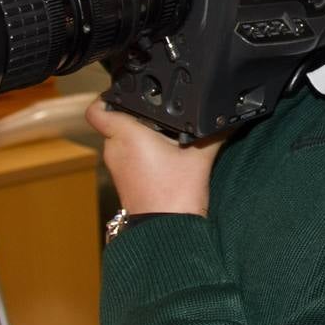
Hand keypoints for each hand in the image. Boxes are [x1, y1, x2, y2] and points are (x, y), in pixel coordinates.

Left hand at [86, 101, 226, 215]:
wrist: (167, 232)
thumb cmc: (175, 196)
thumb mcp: (200, 155)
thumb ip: (213, 131)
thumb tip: (227, 117)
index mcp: (125, 134)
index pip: (97, 108)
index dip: (107, 96)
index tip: (125, 91)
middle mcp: (114, 149)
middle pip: (116, 120)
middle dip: (137, 115)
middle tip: (162, 115)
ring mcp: (117, 167)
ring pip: (124, 140)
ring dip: (142, 136)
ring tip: (168, 138)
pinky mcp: (125, 180)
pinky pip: (130, 157)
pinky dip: (144, 153)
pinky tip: (167, 157)